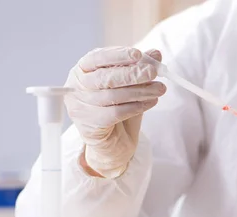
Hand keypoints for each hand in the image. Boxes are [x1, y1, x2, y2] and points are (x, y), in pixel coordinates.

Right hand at [64, 47, 165, 177]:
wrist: (113, 142)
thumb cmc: (118, 107)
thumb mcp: (129, 84)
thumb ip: (139, 67)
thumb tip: (156, 53)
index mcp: (82, 70)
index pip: (98, 58)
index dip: (118, 55)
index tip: (138, 54)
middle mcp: (76, 86)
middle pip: (104, 78)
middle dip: (131, 74)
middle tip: (153, 72)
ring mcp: (80, 107)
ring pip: (112, 96)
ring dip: (140, 91)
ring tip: (159, 89)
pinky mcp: (89, 125)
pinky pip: (116, 113)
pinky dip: (136, 106)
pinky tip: (151, 102)